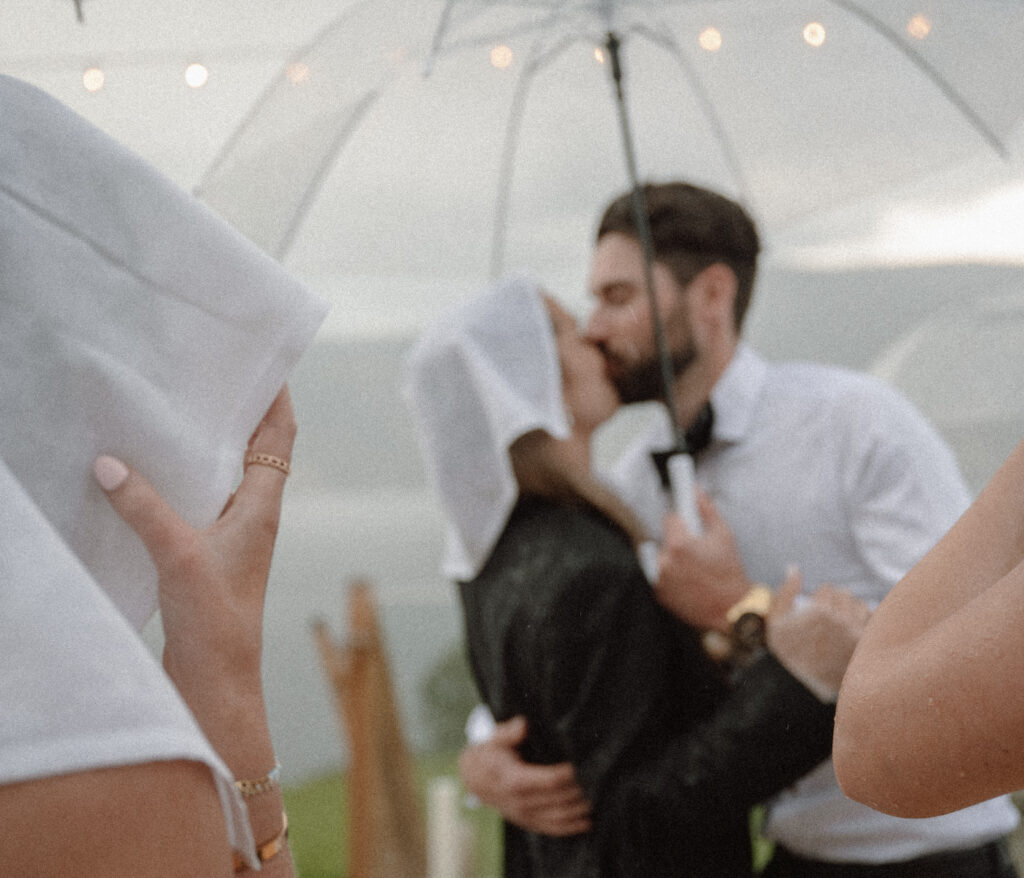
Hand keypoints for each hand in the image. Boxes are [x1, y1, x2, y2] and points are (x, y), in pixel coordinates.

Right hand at [94, 386, 295, 772]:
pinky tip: (147, 472)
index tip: (265, 362)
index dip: (277, 399)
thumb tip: (109, 463)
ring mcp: (231, 534)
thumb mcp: (179, 555)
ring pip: (223, 474)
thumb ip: (145, 507)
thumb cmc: (216, 621)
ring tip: (174, 410)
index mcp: (262, 507)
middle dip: (236, 412)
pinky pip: (197, 501)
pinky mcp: (206, 553)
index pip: (280, 438)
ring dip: (207, 444)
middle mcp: (253, 515)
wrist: (217, 680)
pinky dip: (181, 480)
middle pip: (254, 449)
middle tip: (206, 375)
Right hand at [458, 716, 591, 835]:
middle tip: (601, 779)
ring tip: (599, 798)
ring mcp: (523, 815)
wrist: (471, 777)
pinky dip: (571, 827)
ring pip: (558, 817)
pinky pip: (551, 828)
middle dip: (581, 790)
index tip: (584, 764)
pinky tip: (588, 822)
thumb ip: (509, 732)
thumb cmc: (488, 752)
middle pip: (558, 799)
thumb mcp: (494, 737)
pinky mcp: (526, 822)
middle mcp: (519, 802)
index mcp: (513, 780)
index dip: (569, 774)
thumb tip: (523, 725)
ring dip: (580, 810)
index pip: (549, 780)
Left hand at [653, 491, 748, 631]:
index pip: (669, 519)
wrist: (732, 609)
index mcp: (679, 544)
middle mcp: (665, 562)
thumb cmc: (730, 571)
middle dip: (678, 541)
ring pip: (661, 558)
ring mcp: (660, 579)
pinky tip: (689, 580)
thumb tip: (696, 490)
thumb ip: (707, 510)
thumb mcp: (724, 535)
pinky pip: (660, 575)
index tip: (687, 523)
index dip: (681, 521)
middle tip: (697, 551)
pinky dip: (671, 575)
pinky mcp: (660, 593)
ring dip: (673, 559)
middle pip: (664, 539)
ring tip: (694, 568)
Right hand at [767, 569, 871, 701]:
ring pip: (861, 606)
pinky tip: (854, 633)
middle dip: (836, 602)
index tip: (813, 610)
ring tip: (840, 625)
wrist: (802, 688)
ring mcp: (857, 634)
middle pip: (846, 594)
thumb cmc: (786, 654)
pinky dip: (866, 624)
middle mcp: (841, 620)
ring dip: (852, 611)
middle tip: (827, 618)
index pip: (828, 588)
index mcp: (819, 611)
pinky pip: (873, 623)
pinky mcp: (867, 647)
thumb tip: (795, 567)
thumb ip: (785, 591)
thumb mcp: (775, 621)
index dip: (819, 597)